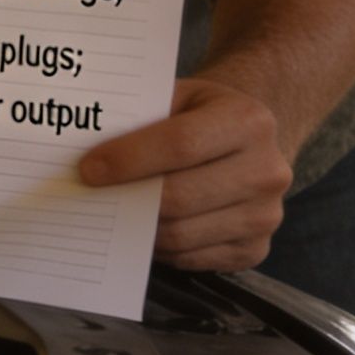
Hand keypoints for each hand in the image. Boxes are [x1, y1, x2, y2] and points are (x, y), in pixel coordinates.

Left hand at [78, 76, 291, 270]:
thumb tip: (87, 152)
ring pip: (181, 235)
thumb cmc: (200, 116)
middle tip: (92, 196)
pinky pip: (191, 258)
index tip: (89, 169)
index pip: (180, 144)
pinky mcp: (255, 250)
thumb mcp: (178, 96)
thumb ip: (141, 117)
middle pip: (179, 197)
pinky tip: (145, 228)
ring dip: (138, 227)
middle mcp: (267, 170)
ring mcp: (266, 215)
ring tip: (114, 212)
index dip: (129, 159)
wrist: (249, 140)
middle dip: (127, 198)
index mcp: (249, 120)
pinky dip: (159, 248)